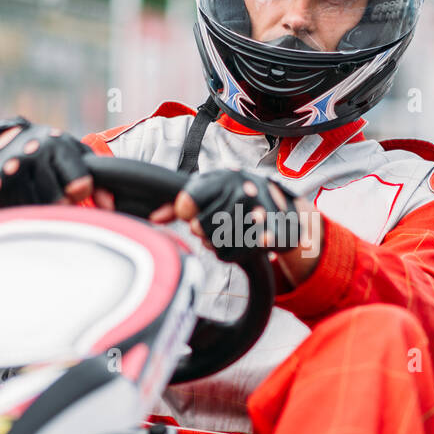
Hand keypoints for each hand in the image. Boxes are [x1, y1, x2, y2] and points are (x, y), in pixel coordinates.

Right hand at [0, 117, 100, 208]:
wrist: (4, 141)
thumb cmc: (49, 152)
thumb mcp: (75, 156)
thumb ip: (98, 178)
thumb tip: (109, 207)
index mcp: (59, 144)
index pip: (80, 184)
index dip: (79, 193)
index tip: (74, 190)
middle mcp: (34, 152)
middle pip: (58, 203)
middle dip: (61, 206)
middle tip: (55, 196)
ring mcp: (12, 167)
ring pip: (37, 209)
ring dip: (41, 210)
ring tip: (38, 196)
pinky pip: (15, 211)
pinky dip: (22, 211)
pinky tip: (22, 200)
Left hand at [149, 168, 324, 285]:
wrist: (279, 201)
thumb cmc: (233, 194)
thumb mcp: (208, 189)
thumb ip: (178, 201)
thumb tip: (154, 217)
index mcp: (222, 177)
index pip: (186, 203)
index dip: (185, 211)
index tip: (191, 211)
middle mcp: (240, 190)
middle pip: (200, 228)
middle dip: (202, 231)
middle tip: (212, 225)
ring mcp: (256, 212)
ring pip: (215, 244)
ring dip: (215, 243)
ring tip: (225, 232)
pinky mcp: (267, 234)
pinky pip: (232, 255)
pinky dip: (229, 253)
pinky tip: (237, 242)